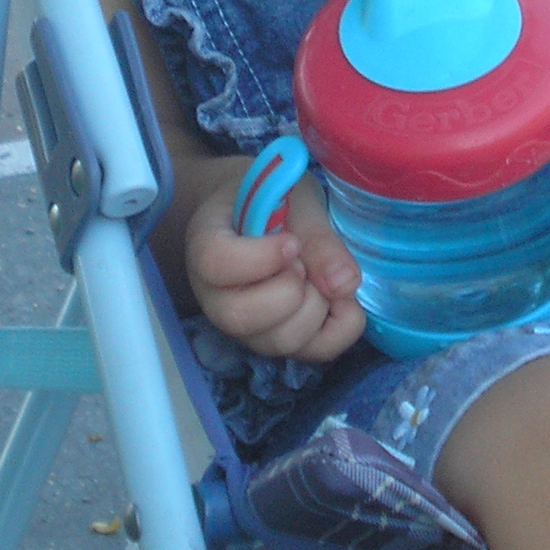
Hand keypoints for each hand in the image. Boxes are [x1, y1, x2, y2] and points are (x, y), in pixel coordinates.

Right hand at [184, 170, 364, 361]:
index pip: (215, 263)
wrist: (270, 213)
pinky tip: (342, 298)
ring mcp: (248, 327)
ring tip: (320, 276)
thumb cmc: (275, 198)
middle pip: (239, 317)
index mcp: (206, 245)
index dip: (261, 258)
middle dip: (289, 289)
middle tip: (302, 262)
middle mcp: (217, 297)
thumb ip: (315, 234)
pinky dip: (342, 327)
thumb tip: (343, 284)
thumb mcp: (294, 198)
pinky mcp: (282, 340)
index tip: (290, 241)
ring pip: (277, 341)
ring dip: (316, 307)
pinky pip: (314, 351)